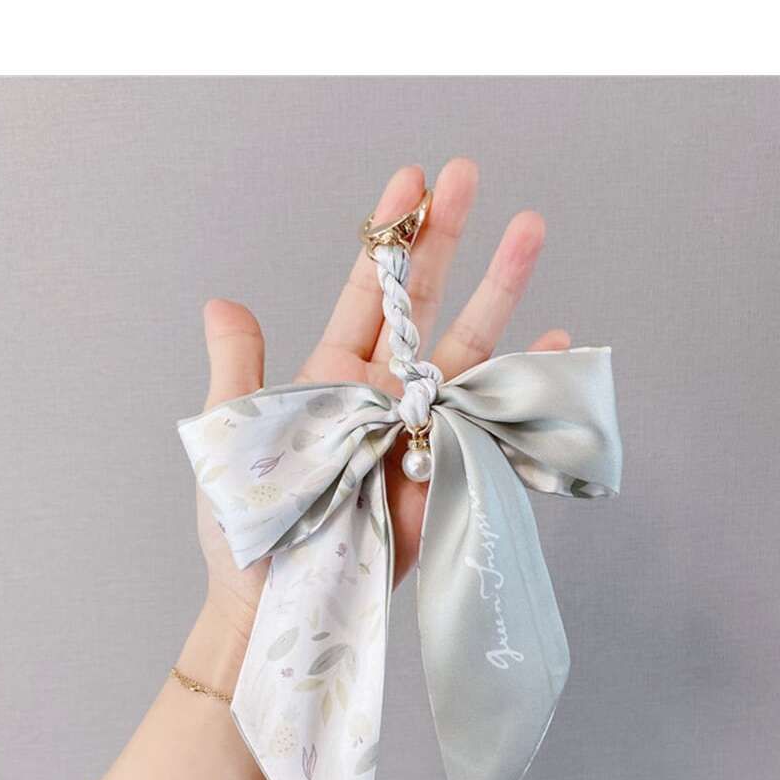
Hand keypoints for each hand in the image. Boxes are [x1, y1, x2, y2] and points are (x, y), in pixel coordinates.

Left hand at [196, 158, 570, 641]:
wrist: (285, 607)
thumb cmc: (248, 531)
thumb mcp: (230, 436)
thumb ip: (237, 367)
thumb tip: (222, 301)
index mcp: (331, 375)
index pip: (369, 292)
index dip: (390, 238)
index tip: (411, 178)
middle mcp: (383, 392)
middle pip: (426, 301)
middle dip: (449, 236)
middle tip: (470, 172)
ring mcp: (421, 429)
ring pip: (469, 345)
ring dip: (502, 288)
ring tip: (531, 228)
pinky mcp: (448, 471)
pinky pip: (494, 418)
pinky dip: (526, 380)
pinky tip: (558, 339)